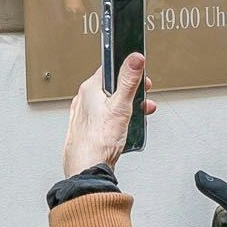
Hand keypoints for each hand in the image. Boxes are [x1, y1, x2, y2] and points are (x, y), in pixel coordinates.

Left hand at [61, 52, 150, 177]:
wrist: (87, 168)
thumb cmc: (99, 141)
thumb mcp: (120, 106)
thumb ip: (128, 80)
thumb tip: (135, 59)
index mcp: (89, 89)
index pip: (110, 68)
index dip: (128, 71)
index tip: (141, 76)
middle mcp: (83, 100)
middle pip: (112, 87)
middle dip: (131, 93)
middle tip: (142, 99)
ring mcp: (85, 116)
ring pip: (110, 104)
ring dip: (126, 108)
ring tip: (136, 117)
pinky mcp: (88, 129)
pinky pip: (105, 119)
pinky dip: (117, 121)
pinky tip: (123, 130)